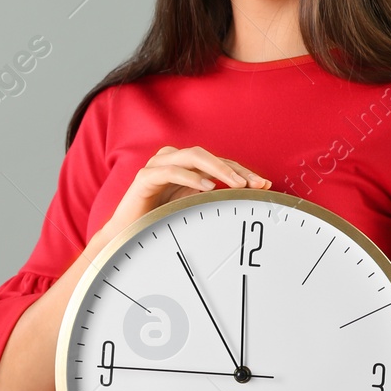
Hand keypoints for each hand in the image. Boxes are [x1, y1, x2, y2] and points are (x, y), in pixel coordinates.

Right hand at [98, 146, 270, 243]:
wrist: (126, 235)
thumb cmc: (158, 221)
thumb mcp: (192, 208)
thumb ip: (213, 198)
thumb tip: (245, 198)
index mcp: (184, 166)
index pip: (218, 162)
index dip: (242, 171)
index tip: (263, 185)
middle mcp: (171, 160)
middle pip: (208, 155)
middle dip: (234, 169)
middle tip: (254, 184)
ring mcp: (157, 166)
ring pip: (192, 156)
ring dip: (217, 168)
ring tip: (236, 183)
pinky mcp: (144, 178)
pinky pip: (170, 171)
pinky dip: (191, 176)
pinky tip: (207, 187)